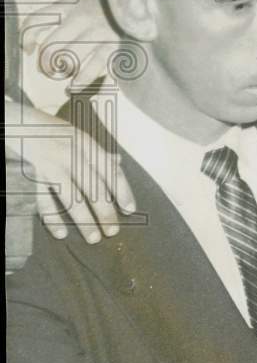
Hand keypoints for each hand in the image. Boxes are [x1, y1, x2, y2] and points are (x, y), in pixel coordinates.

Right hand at [5, 103, 135, 242]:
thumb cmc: (54, 132)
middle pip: (93, 187)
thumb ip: (98, 152)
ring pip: (71, 197)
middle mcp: (70, 153)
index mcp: (85, 143)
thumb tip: (119, 163)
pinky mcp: (34, 175)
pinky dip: (52, 218)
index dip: (122, 190)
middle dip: (105, 211)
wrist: (20, 124)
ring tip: (93, 238)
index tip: (130, 210)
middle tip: (112, 231)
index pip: (109, 169)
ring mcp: (51, 165)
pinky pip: (43, 200)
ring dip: (84, 220)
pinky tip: (61, 233)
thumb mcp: (78, 136)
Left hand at [21, 0, 119, 87]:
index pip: (37, 20)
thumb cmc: (100, 7)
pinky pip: (94, 67)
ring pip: (70, 60)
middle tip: (47, 70)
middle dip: (45, 64)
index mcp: (69, 4)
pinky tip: (75, 86)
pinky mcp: (113, 45)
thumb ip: (56, 15)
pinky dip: (82, 80)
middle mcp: (81, 17)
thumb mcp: (77, 1)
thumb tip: (32, 44)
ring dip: (63, 72)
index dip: (26, 38)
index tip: (27, 49)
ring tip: (63, 76)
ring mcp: (98, 32)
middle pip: (51, 47)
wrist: (136, 2)